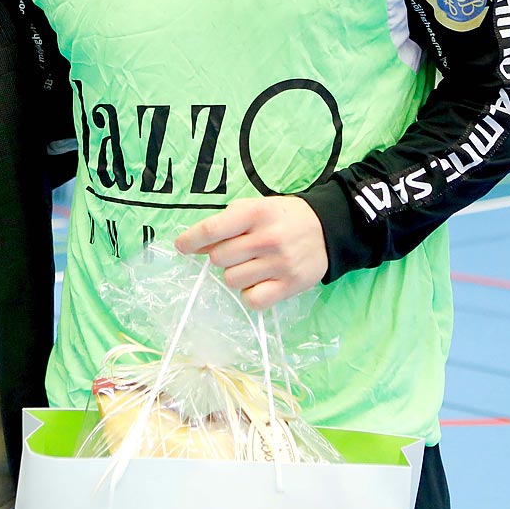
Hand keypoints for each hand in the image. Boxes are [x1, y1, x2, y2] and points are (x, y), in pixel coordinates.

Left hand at [173, 196, 327, 309]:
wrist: (327, 228)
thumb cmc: (283, 217)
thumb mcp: (255, 208)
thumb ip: (226, 223)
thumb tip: (196, 246)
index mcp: (254, 213)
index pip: (212, 230)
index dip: (190, 240)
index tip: (181, 246)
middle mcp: (265, 238)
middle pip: (218, 259)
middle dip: (222, 256)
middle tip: (239, 251)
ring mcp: (279, 263)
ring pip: (232, 281)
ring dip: (236, 275)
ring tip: (253, 265)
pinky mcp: (290, 285)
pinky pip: (253, 300)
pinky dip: (250, 294)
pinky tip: (260, 282)